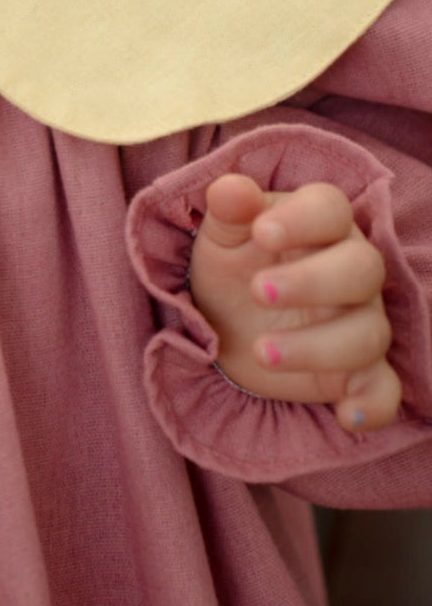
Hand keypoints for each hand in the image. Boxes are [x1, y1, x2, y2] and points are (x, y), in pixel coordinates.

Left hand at [189, 173, 399, 432]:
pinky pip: (383, 390)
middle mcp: (352, 271)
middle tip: (258, 291)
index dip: (302, 218)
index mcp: (320, 225)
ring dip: (316, 346)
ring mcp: (360, 322)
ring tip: (259, 351)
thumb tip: (229, 189)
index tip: (260, 233)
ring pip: (368, 333)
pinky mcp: (358, 374)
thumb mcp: (220, 237)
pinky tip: (344, 416)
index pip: (331, 208)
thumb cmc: (231, 266)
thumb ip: (228, 210)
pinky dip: (372, 406)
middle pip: (362, 269)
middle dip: (313, 282)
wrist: (224, 322)